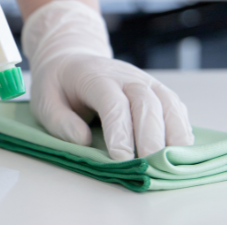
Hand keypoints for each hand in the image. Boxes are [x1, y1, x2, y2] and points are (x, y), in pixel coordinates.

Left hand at [22, 0, 193, 159]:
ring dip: (174, 134)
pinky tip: (180, 151)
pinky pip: (176, 108)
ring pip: (168, 103)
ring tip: (172, 162)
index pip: (113, 102)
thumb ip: (60, 121)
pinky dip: (181, 129)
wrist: (72, 59)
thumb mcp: (44, 100)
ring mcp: (145, 81)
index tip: (122, 159)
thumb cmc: (58, 84)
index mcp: (95, 76)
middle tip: (151, 166)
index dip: (120, 131)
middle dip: (151, 137)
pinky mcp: (157, 91)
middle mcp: (126, 76)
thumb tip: (83, 140)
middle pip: (147, 102)